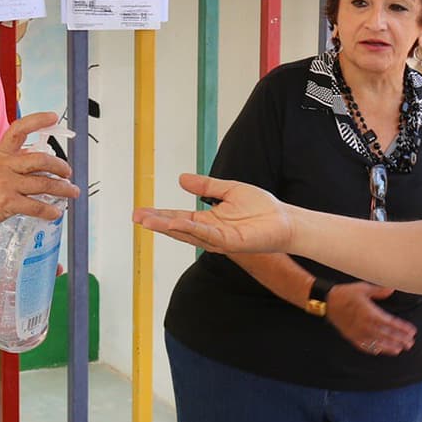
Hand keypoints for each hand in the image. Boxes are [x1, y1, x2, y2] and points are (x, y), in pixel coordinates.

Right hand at [0, 111, 79, 234]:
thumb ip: (14, 164)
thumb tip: (40, 166)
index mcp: (0, 154)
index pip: (19, 129)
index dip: (37, 120)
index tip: (53, 117)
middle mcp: (4, 166)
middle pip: (41, 160)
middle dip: (60, 166)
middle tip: (68, 172)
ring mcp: (6, 184)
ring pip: (44, 184)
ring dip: (63, 189)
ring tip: (72, 192)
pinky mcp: (7, 203)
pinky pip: (36, 206)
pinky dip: (50, 210)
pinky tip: (56, 212)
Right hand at [133, 173, 292, 253]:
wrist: (285, 220)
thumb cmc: (262, 208)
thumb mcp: (229, 190)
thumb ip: (206, 186)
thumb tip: (181, 178)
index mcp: (208, 220)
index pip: (178, 217)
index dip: (159, 215)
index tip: (140, 211)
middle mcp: (210, 232)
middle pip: (177, 228)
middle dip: (156, 223)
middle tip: (136, 217)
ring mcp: (219, 239)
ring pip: (188, 233)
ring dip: (168, 226)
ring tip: (148, 220)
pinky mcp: (231, 242)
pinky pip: (207, 234)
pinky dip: (191, 228)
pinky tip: (177, 222)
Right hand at [325, 282, 415, 355]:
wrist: (328, 302)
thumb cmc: (346, 293)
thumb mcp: (363, 288)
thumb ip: (379, 291)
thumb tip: (392, 289)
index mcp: (370, 313)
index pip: (390, 323)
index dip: (402, 328)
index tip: (412, 331)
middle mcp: (365, 325)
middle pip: (386, 335)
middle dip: (400, 340)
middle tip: (410, 343)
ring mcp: (358, 333)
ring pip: (377, 343)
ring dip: (390, 347)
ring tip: (400, 350)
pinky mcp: (352, 337)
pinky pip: (365, 346)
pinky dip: (374, 349)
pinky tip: (380, 351)